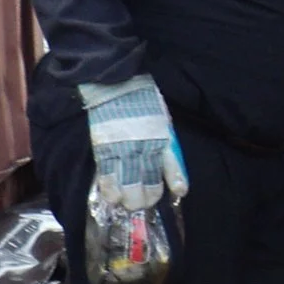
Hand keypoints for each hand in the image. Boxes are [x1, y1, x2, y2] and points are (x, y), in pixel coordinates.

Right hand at [79, 75, 188, 209]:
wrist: (113, 79)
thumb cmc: (140, 96)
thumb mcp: (162, 116)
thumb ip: (165, 138)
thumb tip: (167, 161)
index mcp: (161, 136)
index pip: (173, 165)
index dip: (176, 181)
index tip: (179, 191)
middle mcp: (145, 146)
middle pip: (148, 182)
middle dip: (146, 197)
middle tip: (142, 203)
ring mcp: (123, 148)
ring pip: (128, 184)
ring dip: (129, 198)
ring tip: (127, 203)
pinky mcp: (104, 147)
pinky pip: (107, 174)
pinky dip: (110, 188)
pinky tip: (112, 198)